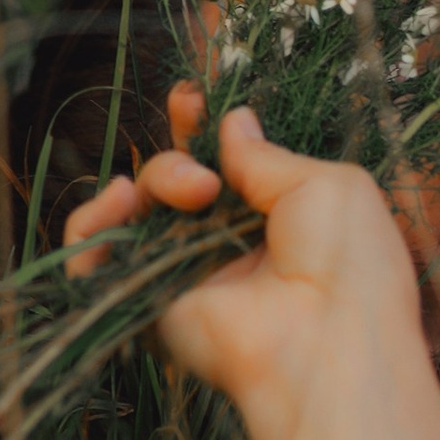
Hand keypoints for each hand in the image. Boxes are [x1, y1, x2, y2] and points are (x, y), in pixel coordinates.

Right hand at [63, 84, 420, 438]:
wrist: (325, 342)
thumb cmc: (348, 263)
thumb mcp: (329, 185)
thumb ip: (268, 154)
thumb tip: (234, 121)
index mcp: (277, 215)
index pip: (223, 162)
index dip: (200, 126)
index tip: (190, 97)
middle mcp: (227, 243)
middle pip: (175, 178)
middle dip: (179, 153)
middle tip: (207, 176)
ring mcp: (185, 272)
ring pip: (137, 205)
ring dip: (155, 179)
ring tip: (193, 193)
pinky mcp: (147, 300)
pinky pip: (94, 258)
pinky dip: (92, 223)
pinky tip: (118, 201)